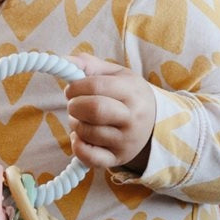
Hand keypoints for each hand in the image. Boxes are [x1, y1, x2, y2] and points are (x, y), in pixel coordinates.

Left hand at [65, 53, 155, 171]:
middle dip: (74, 106)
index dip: (76, 86)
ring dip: (75, 124)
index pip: (96, 86)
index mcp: (132, 92)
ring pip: (87, 132)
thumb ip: (89, 65)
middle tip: (74, 104)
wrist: (155, 124)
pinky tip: (80, 138)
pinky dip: (78, 147)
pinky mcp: (117, 158)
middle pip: (93, 110)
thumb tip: (63, 61)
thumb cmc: (128, 95)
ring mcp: (125, 141)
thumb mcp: (116, 74)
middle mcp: (132, 118)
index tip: (71, 89)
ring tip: (83, 119)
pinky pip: (89, 157)